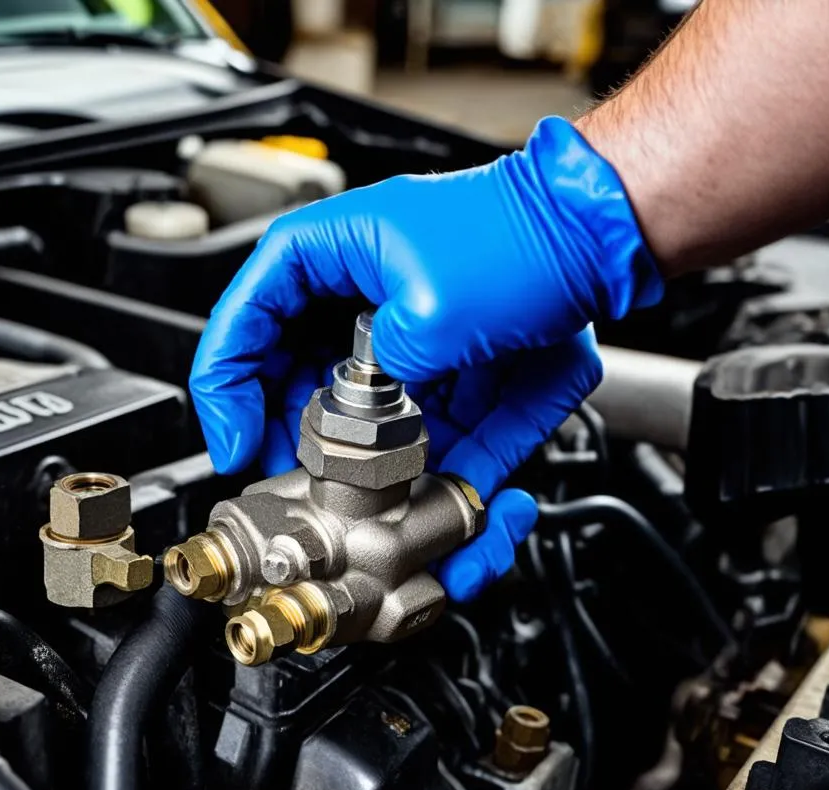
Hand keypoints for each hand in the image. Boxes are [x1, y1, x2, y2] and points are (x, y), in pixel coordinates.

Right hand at [190, 116, 661, 600]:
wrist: (601, 238)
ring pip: (355, 431)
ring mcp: (399, 353)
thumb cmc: (526, 236)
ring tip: (386, 514)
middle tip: (304, 485)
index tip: (236, 447)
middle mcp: (355, 307)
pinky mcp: (441, 389)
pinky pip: (424, 446)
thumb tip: (362, 434)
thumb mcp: (432, 311)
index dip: (227, 392)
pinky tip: (461, 505)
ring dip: (368, 478)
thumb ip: (380, 381)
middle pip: (290, 388)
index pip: (243, 326)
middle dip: (296, 445)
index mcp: (327, 255)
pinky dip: (436, 482)